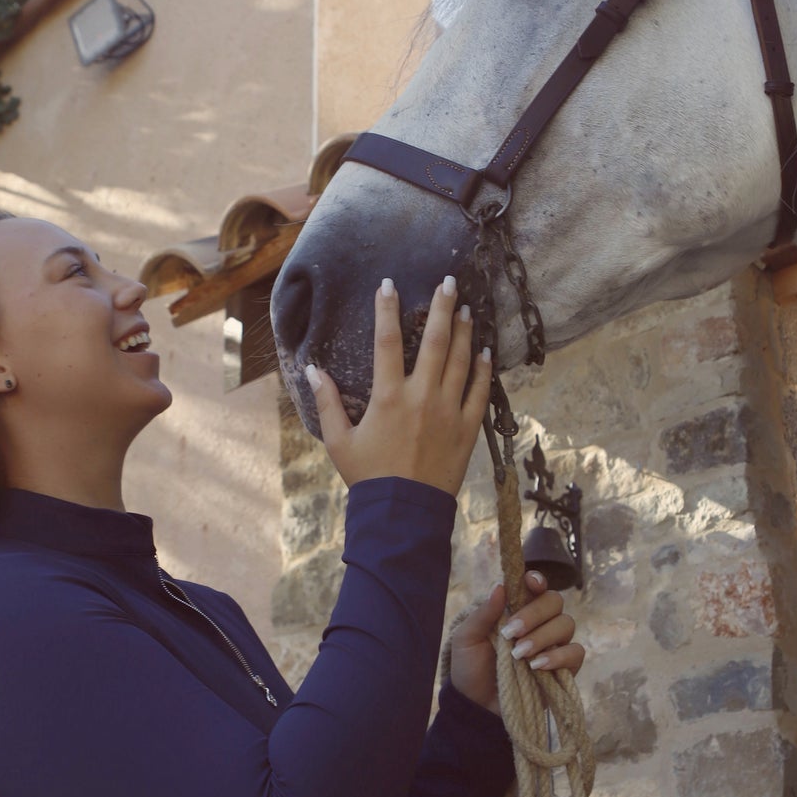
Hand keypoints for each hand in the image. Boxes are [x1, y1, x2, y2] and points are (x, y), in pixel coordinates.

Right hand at [307, 274, 493, 496]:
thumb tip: (311, 370)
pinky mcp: (467, 429)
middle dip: (443, 308)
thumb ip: (326, 403)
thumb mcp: (339, 441)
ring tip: (468, 309)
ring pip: (461, 362)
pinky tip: (485, 352)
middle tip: (450, 282)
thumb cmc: (368, 477)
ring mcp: (448, 412)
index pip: (387, 342)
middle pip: (435, 342)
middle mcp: (421, 397)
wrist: (403, 514)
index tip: (389, 284)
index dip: (387, 310)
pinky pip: (480, 393)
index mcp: (388, 397)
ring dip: (465, 332)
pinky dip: (483, 370)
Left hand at [447, 569, 586, 713]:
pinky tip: (537, 667)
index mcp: (516, 610)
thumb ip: (482, 614)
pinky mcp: (564, 668)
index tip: (531, 583)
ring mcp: (554, 644)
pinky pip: (575, 653)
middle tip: (511, 633)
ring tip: (519, 655)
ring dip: (543, 637)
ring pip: (566, 624)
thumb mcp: (466, 639)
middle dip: (534, 614)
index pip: (535, 587)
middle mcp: (539, 623)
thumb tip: (500, 586)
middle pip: (554, 601)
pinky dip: (559, 657)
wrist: (476, 705)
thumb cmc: (470, 668)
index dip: (537, 581)